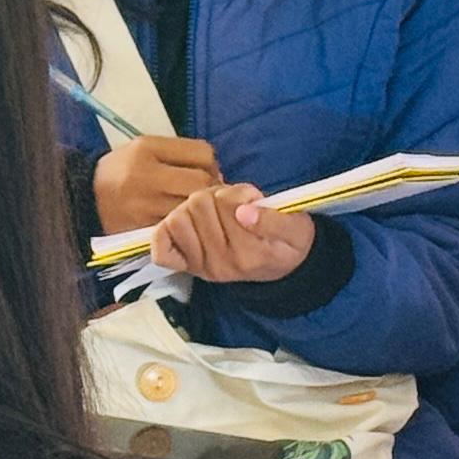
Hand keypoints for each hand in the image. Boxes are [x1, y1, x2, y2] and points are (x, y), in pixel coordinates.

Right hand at [92, 133, 220, 229]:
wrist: (84, 198)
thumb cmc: (121, 170)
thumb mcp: (145, 148)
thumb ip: (180, 153)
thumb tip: (216, 171)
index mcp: (147, 148)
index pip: (202, 153)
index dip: (211, 163)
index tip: (205, 171)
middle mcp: (145, 175)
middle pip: (201, 182)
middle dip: (210, 188)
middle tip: (205, 194)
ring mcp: (144, 205)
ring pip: (192, 207)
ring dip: (200, 209)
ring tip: (194, 208)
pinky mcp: (143, 229)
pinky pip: (178, 227)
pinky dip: (185, 225)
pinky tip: (182, 223)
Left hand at [150, 184, 315, 282]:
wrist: (282, 267)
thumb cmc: (287, 242)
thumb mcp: (297, 229)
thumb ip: (274, 220)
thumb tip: (244, 211)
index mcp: (248, 254)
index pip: (226, 204)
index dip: (239, 192)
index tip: (253, 198)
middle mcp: (221, 265)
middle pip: (199, 204)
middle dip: (215, 195)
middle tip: (232, 203)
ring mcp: (201, 267)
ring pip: (178, 217)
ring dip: (194, 206)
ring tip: (215, 211)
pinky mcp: (187, 265)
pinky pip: (161, 247)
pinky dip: (168, 230)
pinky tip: (188, 224)